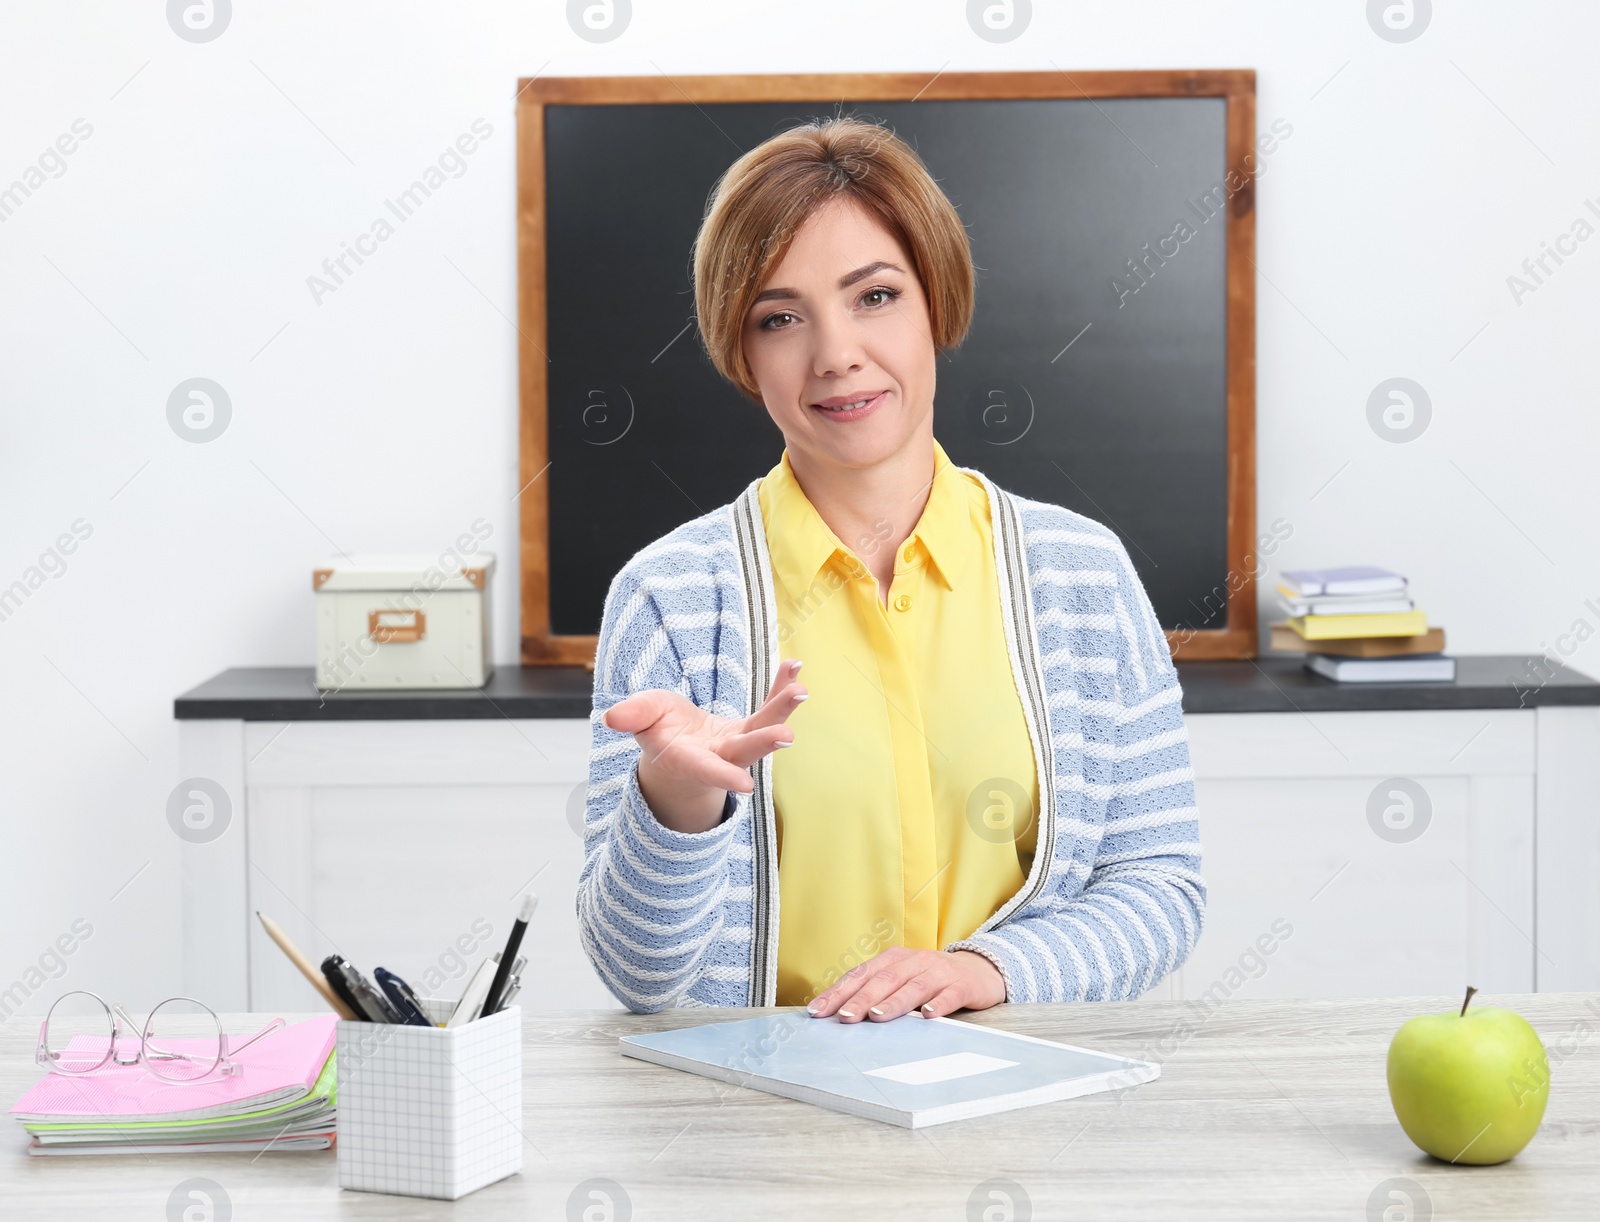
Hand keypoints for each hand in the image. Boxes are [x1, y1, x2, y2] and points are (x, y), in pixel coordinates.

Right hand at [602, 658, 806, 832]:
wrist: (678, 749)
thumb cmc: (659, 734)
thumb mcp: (641, 721)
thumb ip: (632, 717)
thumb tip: (612, 717)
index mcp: (690, 761)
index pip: (706, 769)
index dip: (722, 775)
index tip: (745, 785)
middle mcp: (720, 757)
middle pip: (745, 752)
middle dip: (764, 743)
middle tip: (785, 735)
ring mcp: (739, 743)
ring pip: (763, 728)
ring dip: (782, 710)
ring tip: (800, 690)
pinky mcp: (751, 728)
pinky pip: (769, 707)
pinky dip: (780, 689)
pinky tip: (794, 667)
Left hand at [805, 947, 1005, 1021]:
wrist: (979, 970)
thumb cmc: (930, 979)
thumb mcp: (901, 979)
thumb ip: (875, 992)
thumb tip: (839, 1013)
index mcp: (893, 960)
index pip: (861, 975)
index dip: (839, 992)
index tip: (818, 1011)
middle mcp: (914, 962)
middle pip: (884, 980)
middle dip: (862, 999)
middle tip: (844, 1017)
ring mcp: (939, 972)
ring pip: (913, 986)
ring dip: (894, 1002)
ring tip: (877, 1016)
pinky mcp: (962, 985)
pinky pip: (950, 995)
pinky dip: (939, 1004)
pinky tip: (928, 1015)